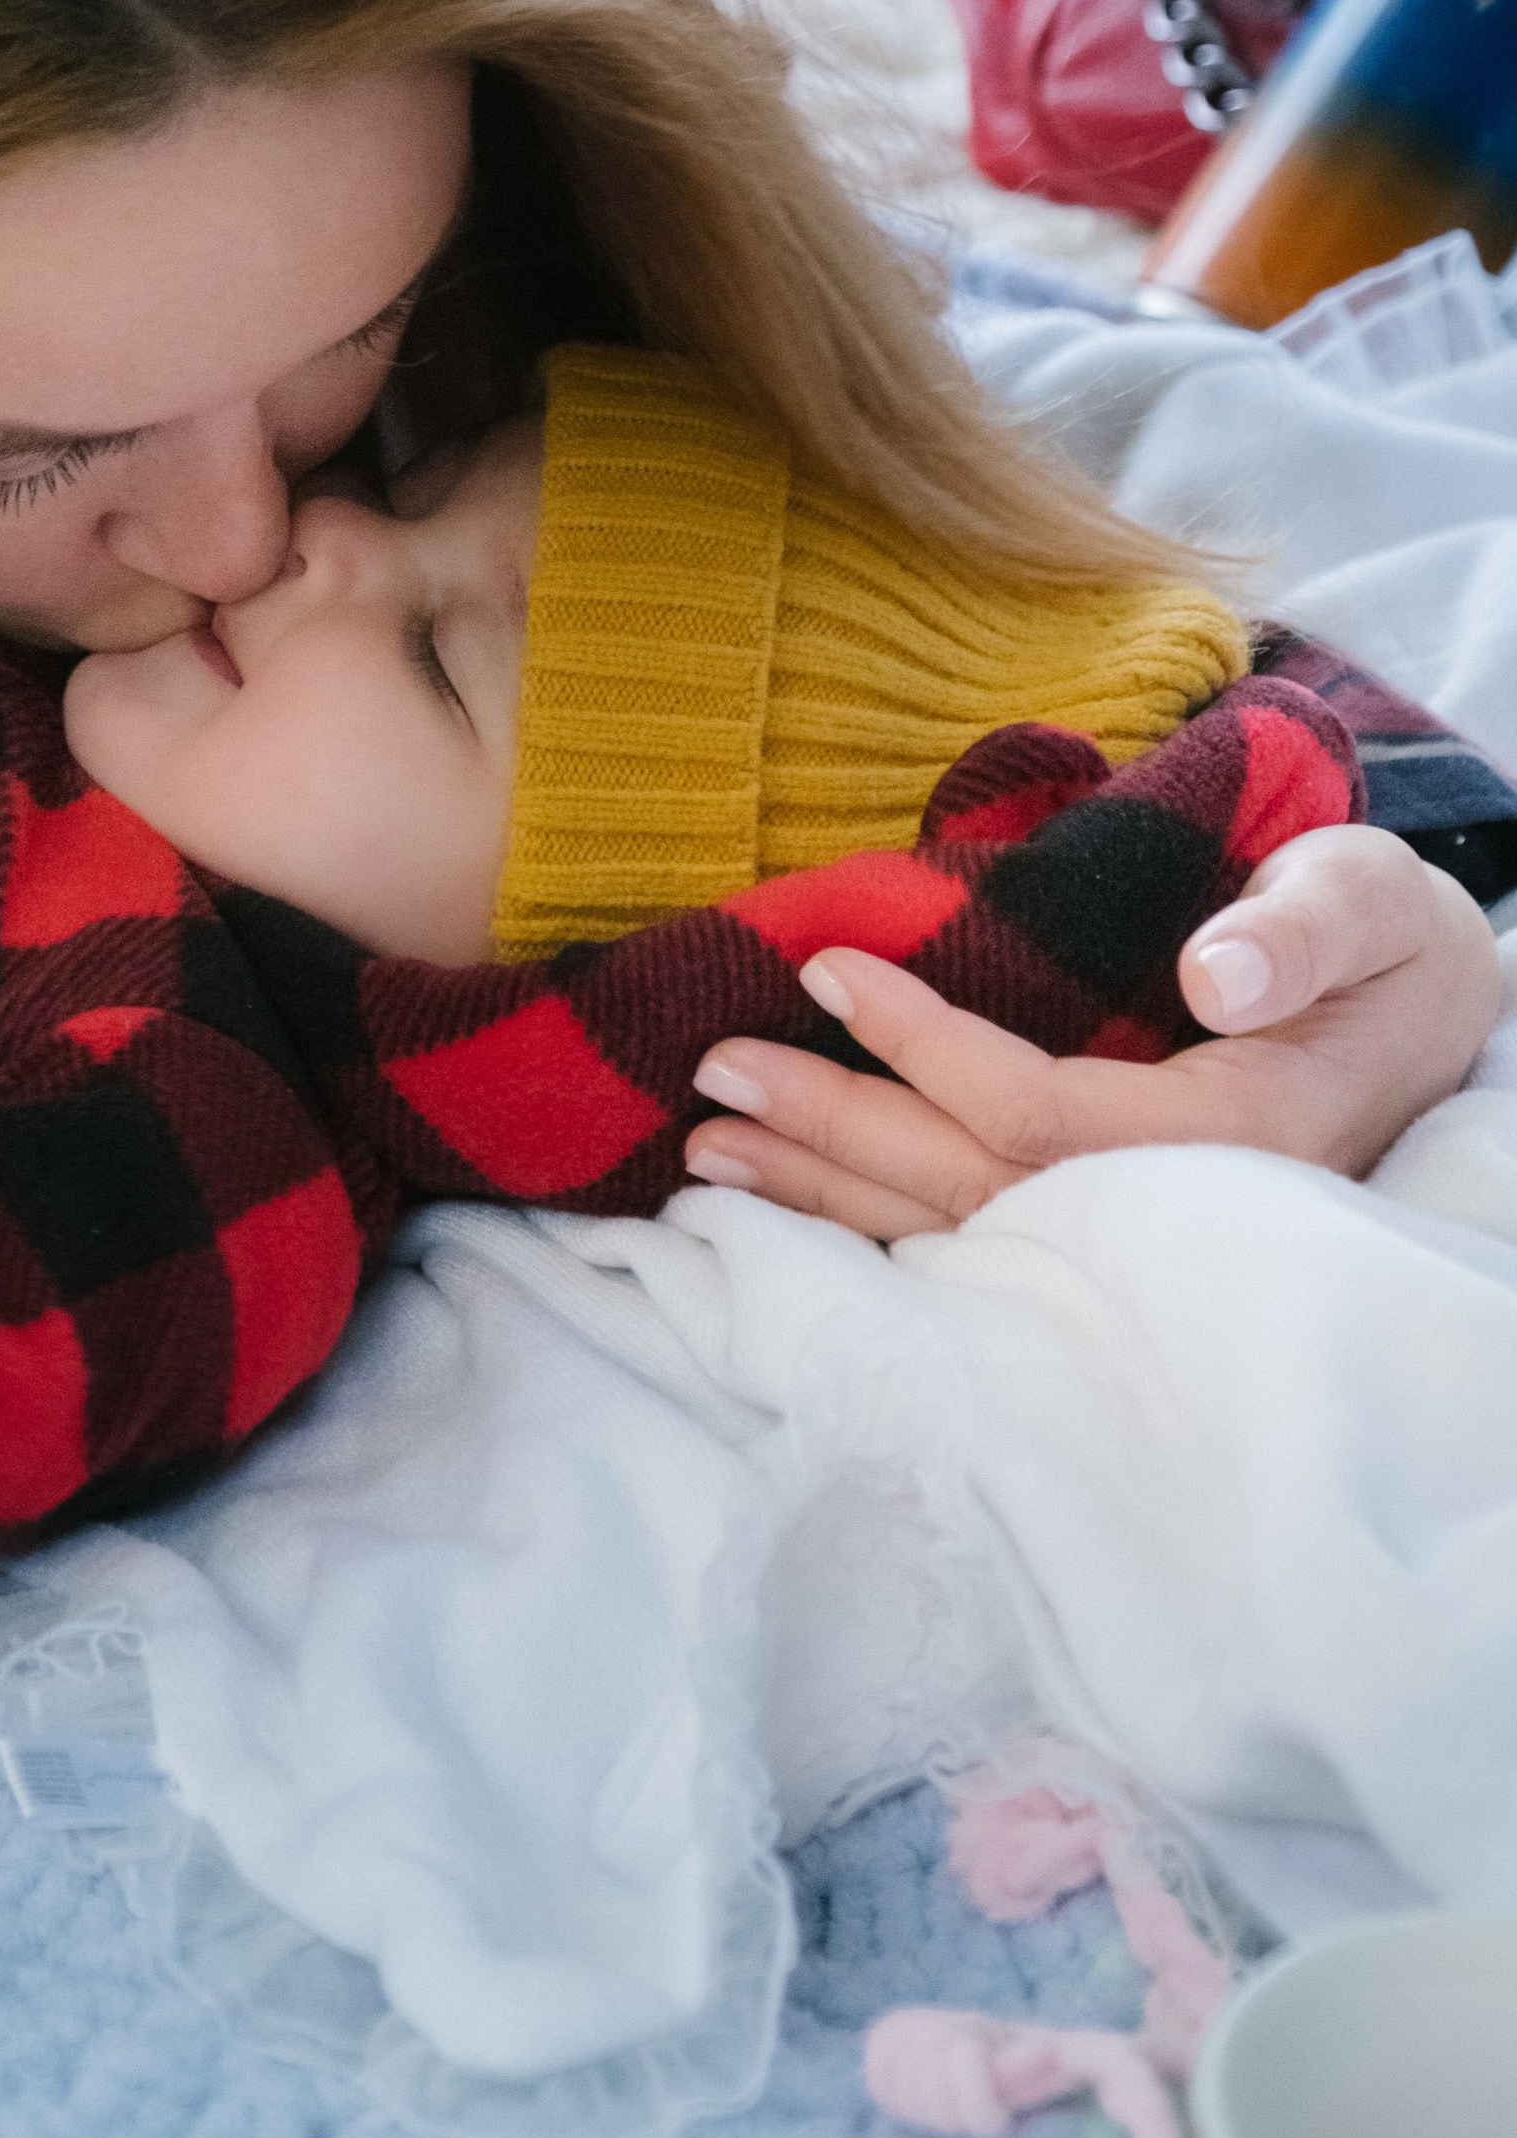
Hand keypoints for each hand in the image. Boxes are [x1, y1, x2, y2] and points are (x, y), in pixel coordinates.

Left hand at [684, 823, 1503, 1241]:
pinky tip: (780, 1191)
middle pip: (978, 1194)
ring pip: (963, 1235)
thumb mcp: (1374, 902)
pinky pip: (972, 1236)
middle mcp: (1182, 1210)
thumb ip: (1307, 928)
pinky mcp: (1110, 1227)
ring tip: (708, 1146)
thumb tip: (1218, 970)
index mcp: (1243, 1135)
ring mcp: (1143, 1235)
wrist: (1428, 1014)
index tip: (830, 970)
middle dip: (839, 1134)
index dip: (928, 1050)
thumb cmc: (1389, 941)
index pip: (1045, 1117)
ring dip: (827, 1190)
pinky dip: (865, 1216)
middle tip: (713, 1076)